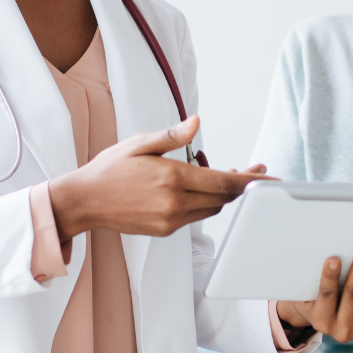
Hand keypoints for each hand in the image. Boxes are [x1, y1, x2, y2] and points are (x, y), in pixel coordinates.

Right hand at [48, 115, 265, 238]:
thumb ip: (172, 136)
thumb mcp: (140, 143)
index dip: (250, 181)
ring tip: (224, 173)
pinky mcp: (165, 230)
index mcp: (172, 179)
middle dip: (241, 185)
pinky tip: (199, 187)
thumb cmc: (110, 168)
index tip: (268, 177)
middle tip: (252, 170)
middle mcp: (174, 203)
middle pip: (223, 198)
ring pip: (211, 209)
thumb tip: (196, 122)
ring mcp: (170, 220)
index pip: (223, 182)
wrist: (84, 201)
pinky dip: (205, 202)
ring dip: (223, 193)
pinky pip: (196, 216)